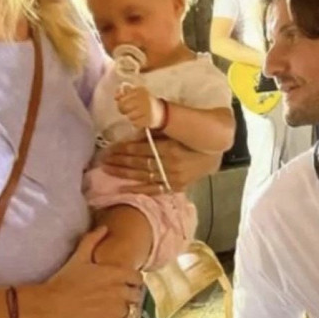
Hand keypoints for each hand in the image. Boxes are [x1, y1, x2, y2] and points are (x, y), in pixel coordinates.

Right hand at [37, 227, 142, 317]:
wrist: (48, 308)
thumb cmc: (62, 281)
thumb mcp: (78, 257)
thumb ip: (93, 240)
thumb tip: (104, 228)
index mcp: (116, 274)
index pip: (138, 279)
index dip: (133, 282)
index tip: (125, 286)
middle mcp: (120, 292)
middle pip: (137, 296)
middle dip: (131, 297)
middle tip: (120, 300)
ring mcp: (117, 312)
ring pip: (135, 313)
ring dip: (129, 313)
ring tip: (118, 313)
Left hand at [102, 138, 220, 193]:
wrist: (215, 152)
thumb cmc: (195, 136)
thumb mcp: (178, 128)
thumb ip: (158, 131)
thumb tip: (136, 131)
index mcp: (171, 149)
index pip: (142, 149)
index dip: (124, 148)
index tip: (110, 147)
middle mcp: (171, 166)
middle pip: (140, 163)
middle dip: (120, 161)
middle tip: (103, 159)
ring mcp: (174, 178)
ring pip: (143, 176)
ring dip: (124, 173)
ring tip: (108, 170)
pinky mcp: (176, 186)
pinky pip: (154, 189)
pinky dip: (138, 189)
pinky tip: (123, 189)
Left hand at [116, 87, 164, 129]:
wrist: (162, 112)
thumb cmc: (146, 102)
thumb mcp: (137, 94)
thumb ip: (125, 93)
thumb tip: (116, 96)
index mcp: (140, 90)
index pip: (123, 97)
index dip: (120, 101)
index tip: (123, 103)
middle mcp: (143, 99)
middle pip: (124, 106)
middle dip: (123, 109)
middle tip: (127, 110)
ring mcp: (146, 109)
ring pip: (129, 116)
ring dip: (131, 117)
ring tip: (136, 115)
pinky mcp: (148, 119)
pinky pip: (135, 123)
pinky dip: (136, 123)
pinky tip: (140, 120)